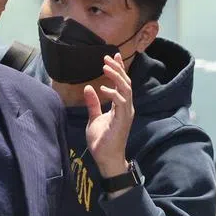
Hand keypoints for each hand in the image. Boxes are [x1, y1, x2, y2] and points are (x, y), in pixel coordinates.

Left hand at [84, 53, 134, 181]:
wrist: (106, 158)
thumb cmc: (102, 140)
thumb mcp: (94, 118)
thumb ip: (93, 103)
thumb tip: (88, 88)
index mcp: (121, 106)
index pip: (122, 83)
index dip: (118, 69)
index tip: (113, 56)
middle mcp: (126, 107)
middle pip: (126, 82)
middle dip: (118, 69)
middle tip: (107, 57)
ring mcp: (126, 113)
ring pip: (126, 89)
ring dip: (116, 77)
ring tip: (105, 67)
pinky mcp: (123, 120)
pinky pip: (121, 102)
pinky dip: (113, 94)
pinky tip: (103, 88)